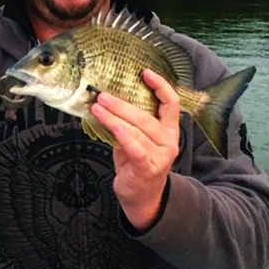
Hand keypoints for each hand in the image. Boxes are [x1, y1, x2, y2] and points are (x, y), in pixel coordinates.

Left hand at [90, 69, 180, 230]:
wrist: (142, 196)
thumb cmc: (136, 163)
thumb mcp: (136, 139)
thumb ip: (128, 122)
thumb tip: (105, 100)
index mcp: (169, 129)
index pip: (171, 103)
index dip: (160, 86)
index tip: (145, 72)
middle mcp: (169, 141)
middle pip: (146, 116)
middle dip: (122, 104)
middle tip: (102, 95)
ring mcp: (160, 156)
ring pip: (137, 131)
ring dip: (114, 117)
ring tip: (97, 108)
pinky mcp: (147, 169)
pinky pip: (135, 149)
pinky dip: (123, 136)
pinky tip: (112, 126)